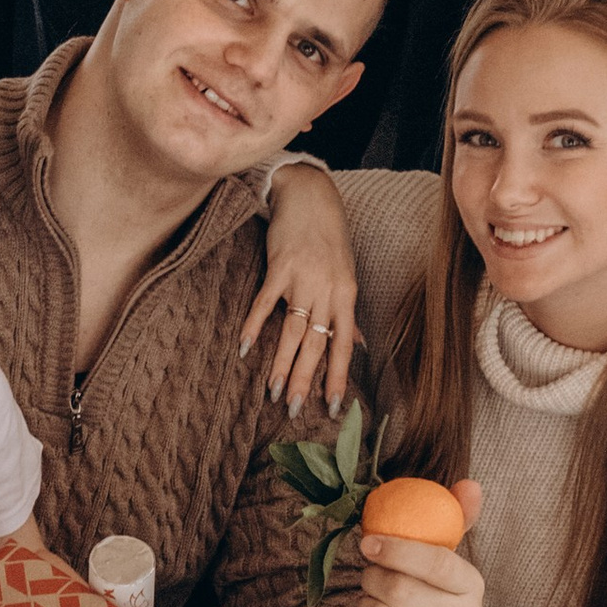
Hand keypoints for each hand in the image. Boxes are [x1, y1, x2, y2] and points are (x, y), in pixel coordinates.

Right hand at [240, 162, 357, 411]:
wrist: (311, 197)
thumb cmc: (329, 239)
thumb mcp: (346, 275)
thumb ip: (347, 312)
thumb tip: (361, 345)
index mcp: (347, 296)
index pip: (344, 345)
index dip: (337, 377)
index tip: (332, 406)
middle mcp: (329, 291)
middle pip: (317, 345)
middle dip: (306, 380)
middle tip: (294, 410)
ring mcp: (304, 279)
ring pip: (294, 331)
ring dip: (281, 363)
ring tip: (272, 391)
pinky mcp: (280, 266)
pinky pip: (266, 302)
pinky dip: (255, 325)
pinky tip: (246, 348)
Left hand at [354, 481, 483, 606]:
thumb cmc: (418, 603)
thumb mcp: (433, 563)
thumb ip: (450, 522)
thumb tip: (472, 485)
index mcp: (473, 588)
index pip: (439, 562)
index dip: (398, 550)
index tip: (368, 543)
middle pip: (400, 590)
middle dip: (372, 580)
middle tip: (370, 579)